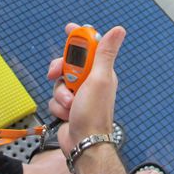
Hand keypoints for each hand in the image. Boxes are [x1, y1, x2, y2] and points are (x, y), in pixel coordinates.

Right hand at [47, 25, 124, 148]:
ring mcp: (78, 95)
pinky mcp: (68, 107)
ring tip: (69, 104)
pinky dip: (57, 106)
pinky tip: (66, 114)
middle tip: (56, 73)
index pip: (90, 47)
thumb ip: (106, 53)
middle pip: (69, 64)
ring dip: (60, 94)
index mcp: (101, 72)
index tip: (69, 29)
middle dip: (61, 70)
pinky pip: (55, 98)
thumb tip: (118, 30)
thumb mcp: (100, 78)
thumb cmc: (94, 114)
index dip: (79, 37)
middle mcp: (90, 82)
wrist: (83, 143)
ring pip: (59, 83)